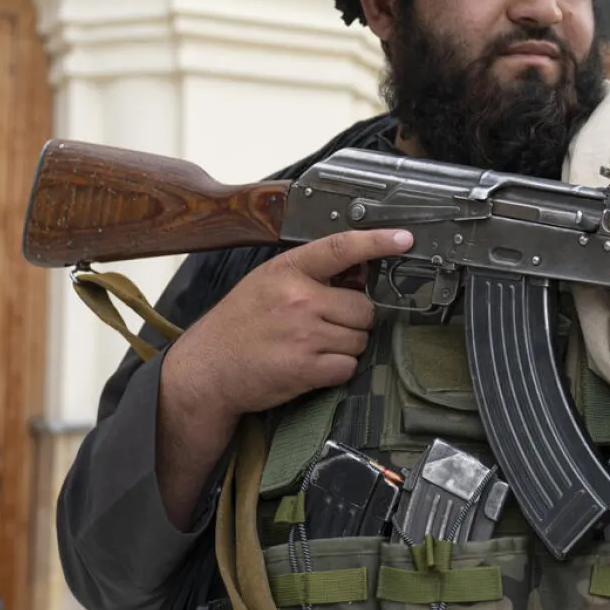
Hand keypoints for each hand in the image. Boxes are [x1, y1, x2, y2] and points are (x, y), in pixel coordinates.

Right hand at [164, 227, 413, 418]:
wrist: (206, 371)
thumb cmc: (238, 327)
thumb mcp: (266, 284)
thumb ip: (309, 276)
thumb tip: (359, 273)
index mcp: (287, 271)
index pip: (341, 248)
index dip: (376, 242)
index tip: (403, 239)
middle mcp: (298, 299)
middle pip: (364, 308)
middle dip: (354, 320)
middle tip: (327, 326)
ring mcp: (304, 335)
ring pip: (360, 339)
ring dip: (346, 346)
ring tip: (313, 347)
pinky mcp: (307, 368)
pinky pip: (348, 367)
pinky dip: (337, 370)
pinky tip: (313, 366)